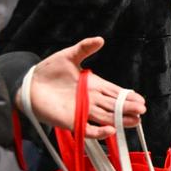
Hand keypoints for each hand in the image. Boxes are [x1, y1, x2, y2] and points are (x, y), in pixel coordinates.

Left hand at [24, 37, 146, 137]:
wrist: (28, 85)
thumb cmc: (48, 70)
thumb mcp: (68, 56)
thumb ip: (84, 48)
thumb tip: (101, 39)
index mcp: (92, 84)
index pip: (114, 91)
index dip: (127, 96)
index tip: (141, 99)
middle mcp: (90, 99)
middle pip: (113, 105)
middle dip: (128, 108)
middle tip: (142, 111)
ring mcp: (82, 111)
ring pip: (105, 117)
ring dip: (120, 120)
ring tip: (135, 121)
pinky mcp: (71, 121)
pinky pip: (88, 129)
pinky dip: (99, 131)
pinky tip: (110, 130)